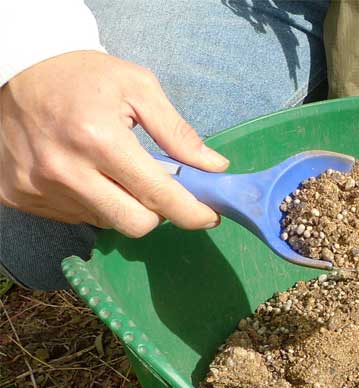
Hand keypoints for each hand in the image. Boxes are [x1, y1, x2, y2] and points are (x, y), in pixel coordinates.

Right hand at [0, 51, 229, 236]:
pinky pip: (76, 216)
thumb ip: (178, 132)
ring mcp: (39, 187)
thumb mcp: (139, 88)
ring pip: (106, 221)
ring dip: (122, 204)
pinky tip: (86, 173)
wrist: (17, 68)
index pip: (158, 195)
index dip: (191, 212)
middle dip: (158, 213)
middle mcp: (66, 170)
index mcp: (99, 139)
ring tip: (114, 169)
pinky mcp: (20, 195)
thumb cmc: (85, 76)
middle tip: (161, 190)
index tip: (210, 216)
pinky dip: (93, 202)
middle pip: (134, 224)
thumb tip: (214, 166)